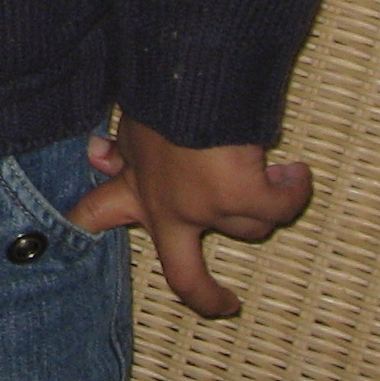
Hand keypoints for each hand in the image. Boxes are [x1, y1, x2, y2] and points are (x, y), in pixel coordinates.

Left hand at [69, 118, 312, 317]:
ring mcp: (206, 208)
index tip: (84, 235)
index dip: (90, 227)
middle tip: (225, 304)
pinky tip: (295, 172)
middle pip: (185, 276)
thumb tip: (98, 154)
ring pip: (249, 228)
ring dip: (263, 200)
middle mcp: (168, 209)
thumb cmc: (160, 94)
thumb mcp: (131, 124)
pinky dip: (292, 189)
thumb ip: (123, 148)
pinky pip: (281, 207)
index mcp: (136, 186)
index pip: (96, 214)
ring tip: (270, 166)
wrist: (188, 76)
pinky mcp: (241, 197)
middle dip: (207, 297)